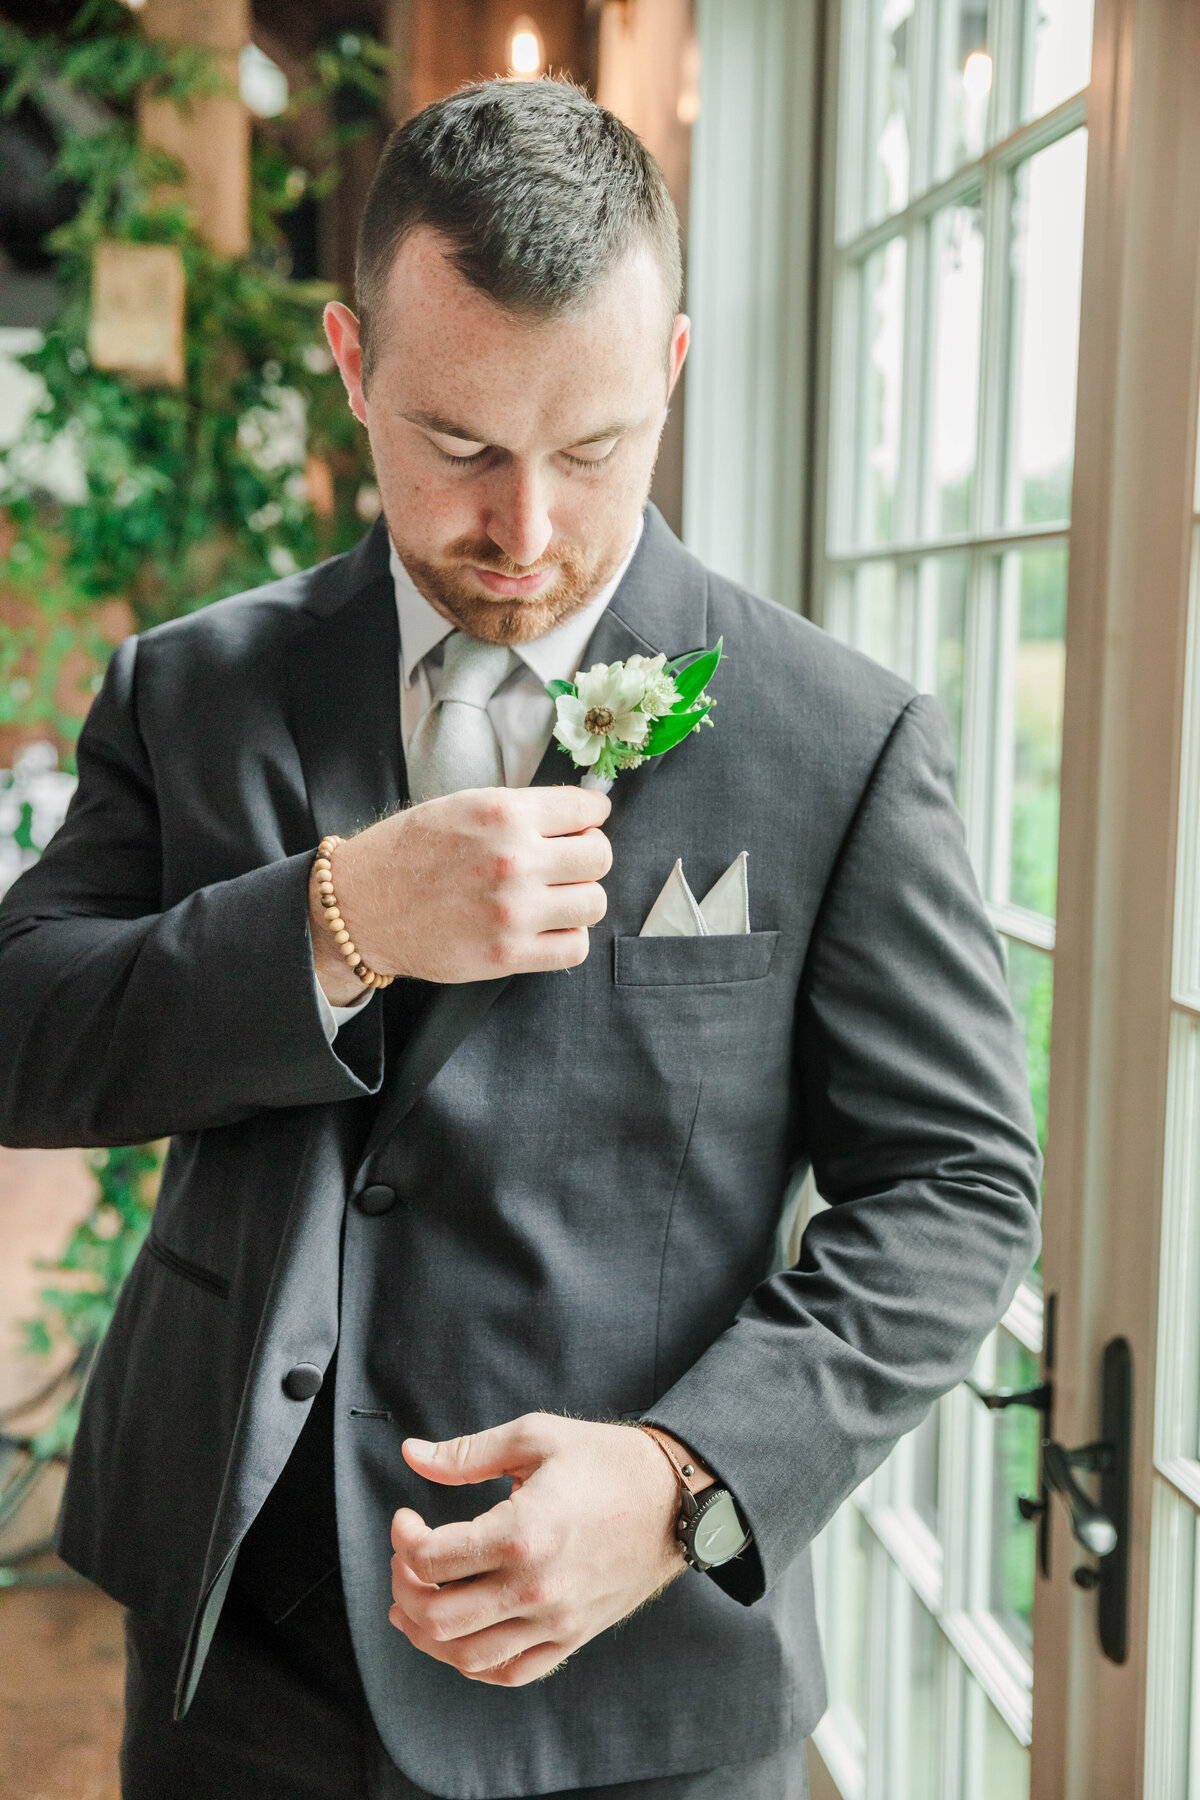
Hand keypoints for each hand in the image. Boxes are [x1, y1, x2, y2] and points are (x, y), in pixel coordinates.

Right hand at [310, 785, 611, 1000]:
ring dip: (579, 899)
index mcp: (502, 813)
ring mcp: (513, 912)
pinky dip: (566, 938)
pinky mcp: (507, 956)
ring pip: (593, 903)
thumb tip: (582, 814)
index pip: (586, 808)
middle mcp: (513, 860)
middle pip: (599, 857)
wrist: (359, 908)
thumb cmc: (407, 854)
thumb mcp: (462, 807)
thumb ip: (521, 810)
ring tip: (552, 897)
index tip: (587, 821)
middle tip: (567, 861)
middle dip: (587, 856)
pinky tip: (544, 927)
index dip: (592, 814)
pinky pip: (574, 948)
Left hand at [388, 1413, 686, 1685]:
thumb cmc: (604, 1460)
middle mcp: (534, 1587)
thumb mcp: (535, 1437)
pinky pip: (510, 1672)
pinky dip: (472, 1663)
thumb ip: (466, 1453)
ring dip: (427, 1633)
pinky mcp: (572, 1638)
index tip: (407, 1519)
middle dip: (404, 1588)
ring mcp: (555, 1621)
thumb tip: (412, 1454)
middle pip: (438, 1616)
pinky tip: (459, 1636)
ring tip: (415, 1604)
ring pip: (466, 1656)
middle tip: (407, 1560)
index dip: (403, 1539)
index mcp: (521, 1532)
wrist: (674, 1497)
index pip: (431, 1559)